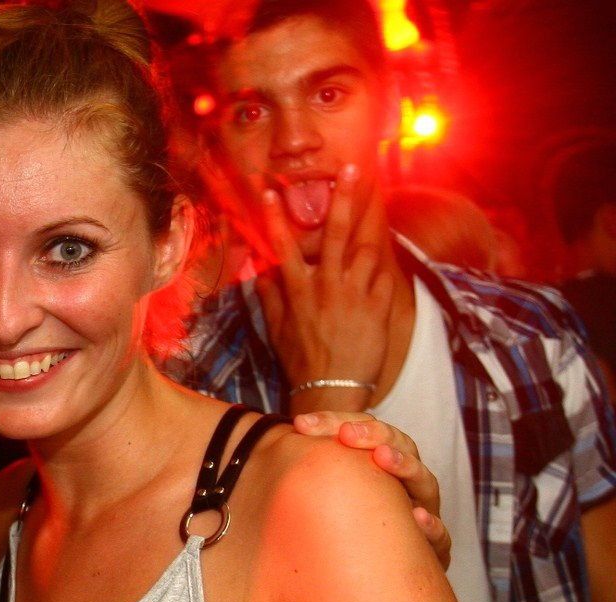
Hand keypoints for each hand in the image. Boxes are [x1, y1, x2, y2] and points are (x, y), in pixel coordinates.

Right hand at [256, 164, 394, 413]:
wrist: (331, 389)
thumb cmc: (301, 360)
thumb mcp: (276, 330)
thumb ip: (268, 297)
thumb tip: (257, 272)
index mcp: (299, 290)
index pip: (284, 246)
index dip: (275, 218)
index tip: (270, 192)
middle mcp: (327, 286)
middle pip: (334, 233)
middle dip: (342, 198)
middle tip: (350, 169)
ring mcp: (355, 294)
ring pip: (365, 246)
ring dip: (370, 219)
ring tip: (375, 195)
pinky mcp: (378, 306)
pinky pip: (385, 274)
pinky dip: (386, 260)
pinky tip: (387, 245)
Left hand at [292, 410, 451, 569]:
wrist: (375, 582)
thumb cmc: (343, 531)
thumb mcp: (323, 500)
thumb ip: (304, 475)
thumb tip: (265, 448)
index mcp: (380, 465)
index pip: (363, 433)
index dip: (335, 422)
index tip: (301, 423)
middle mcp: (404, 484)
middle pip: (398, 446)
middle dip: (374, 435)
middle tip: (346, 433)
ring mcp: (423, 513)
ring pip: (424, 483)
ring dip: (405, 466)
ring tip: (383, 457)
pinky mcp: (433, 551)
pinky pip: (439, 537)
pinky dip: (431, 527)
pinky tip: (418, 519)